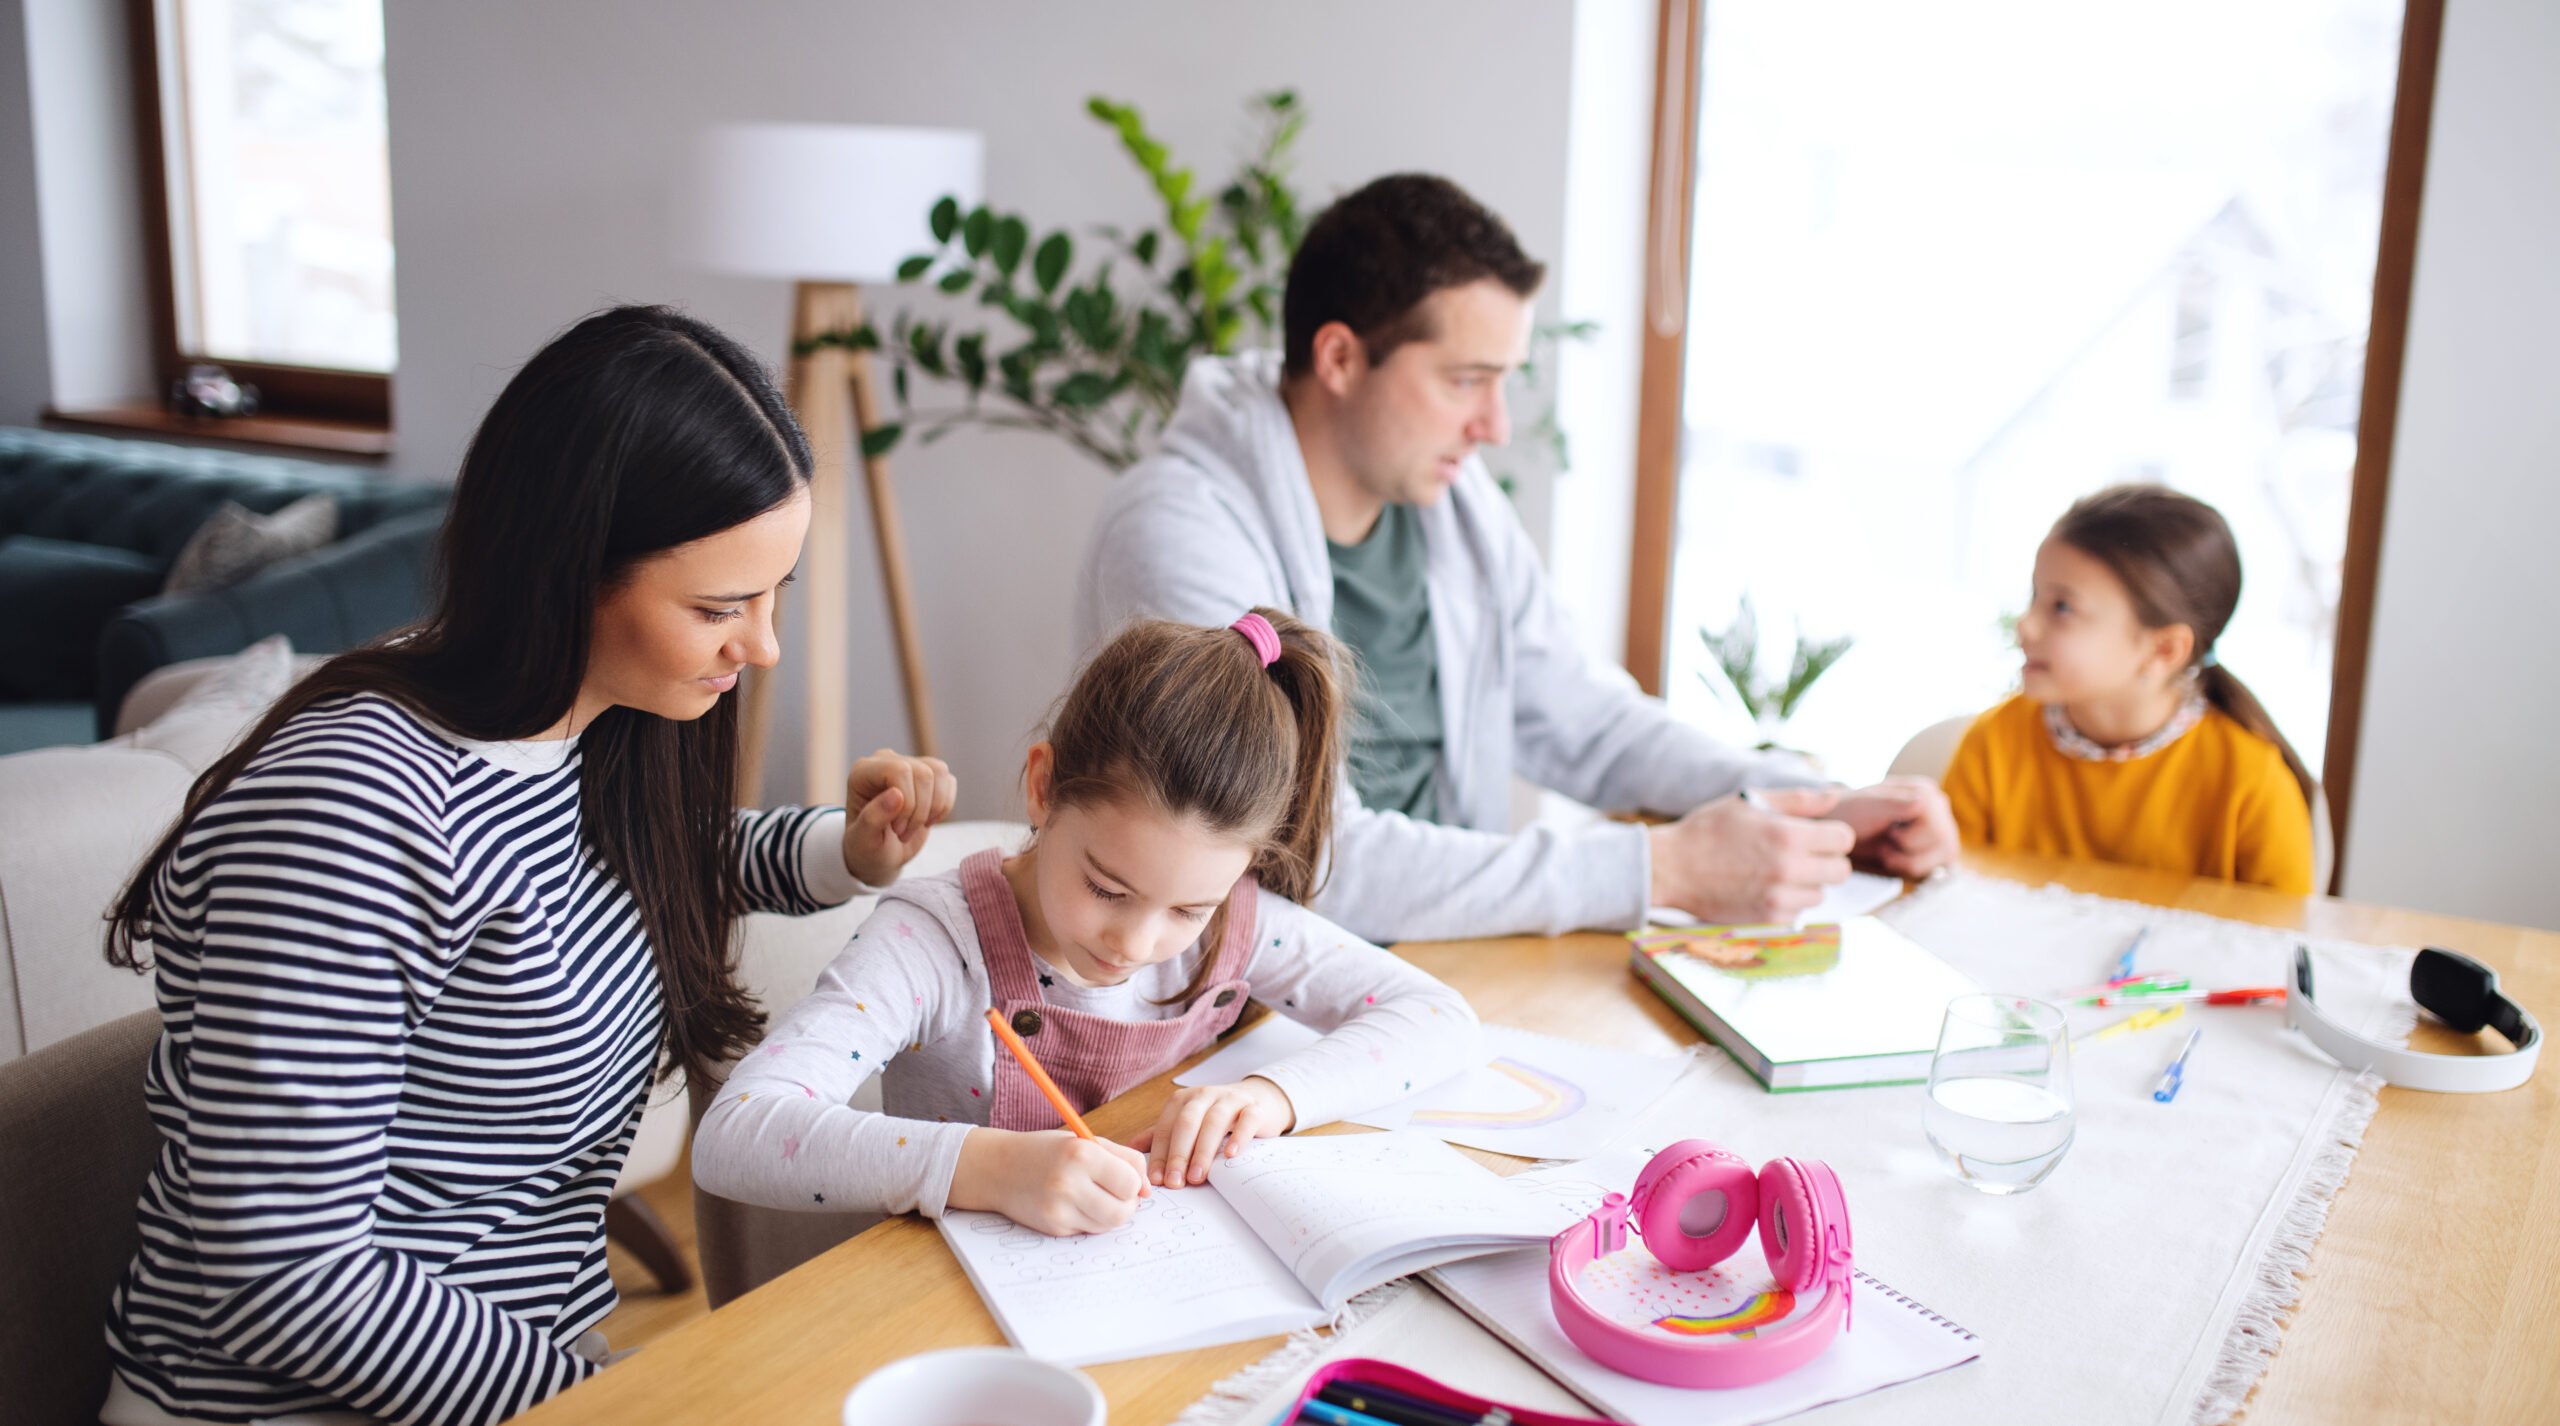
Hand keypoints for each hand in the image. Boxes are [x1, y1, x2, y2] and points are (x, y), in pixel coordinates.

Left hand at [841, 749, 955, 887]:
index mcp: (863, 772)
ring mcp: (908, 766)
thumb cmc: (866, 848)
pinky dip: (944, 806)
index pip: (899, 770)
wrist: (879, 854)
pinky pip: (948, 780)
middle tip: (904, 833)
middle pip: (923, 773)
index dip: (907, 802)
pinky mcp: (927, 775)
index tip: (896, 829)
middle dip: (920, 811)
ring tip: (915, 827)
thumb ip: (873, 818)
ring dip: (934, 808)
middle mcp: (886, 761)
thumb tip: (896, 794)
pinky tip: (927, 821)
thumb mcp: (863, 841)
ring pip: (939, 772)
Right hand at [950, 1127, 1148, 1235]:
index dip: (1133, 1183)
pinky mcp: (1053, 1227)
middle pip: (1123, 1211)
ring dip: (1109, 1214)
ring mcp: (1059, 1209)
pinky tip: (1073, 1204)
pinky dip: (1089, 1220)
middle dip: (1127, 1204)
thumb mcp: (1085, 1141)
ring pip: (1108, 1225)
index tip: (1124, 1178)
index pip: (1130, 1183)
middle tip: (1115, 1193)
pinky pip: (1087, 1230)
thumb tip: (1148, 1190)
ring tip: (1095, 1197)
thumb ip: (1124, 1159)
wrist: (998, 1168)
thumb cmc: (1047, 1151)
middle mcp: (1069, 1183)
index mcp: (1081, 1155)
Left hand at [1130, 1077, 1295, 1186]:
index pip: (1166, 1128)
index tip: (1158, 1180)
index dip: (1160, 1154)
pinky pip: (1247, 1119)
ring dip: (1204, 1150)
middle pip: (1187, 1123)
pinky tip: (1230, 1155)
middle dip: (1179, 1154)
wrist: (1257, 1100)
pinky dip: (1239, 1136)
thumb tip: (1130, 1150)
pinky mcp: (1254, 1107)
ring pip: (1214, 1121)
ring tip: (1198, 1176)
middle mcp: (1204, 1095)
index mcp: (1182, 1100)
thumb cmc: (1215, 1118)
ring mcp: (1230, 1099)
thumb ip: (1161, 1136)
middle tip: (1175, 1182)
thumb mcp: (1187, 1124)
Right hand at [1647, 787, 1853, 923]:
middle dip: (1826, 860)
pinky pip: (1798, 911)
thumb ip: (1798, 799)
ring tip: (1779, 871)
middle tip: (1803, 854)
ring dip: (1808, 883)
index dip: (1833, 834)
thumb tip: (1835, 795)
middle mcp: (1789, 868)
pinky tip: (1765, 887)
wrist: (1670, 867)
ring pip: (1820, 893)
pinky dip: (1788, 900)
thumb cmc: (1709, 830)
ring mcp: (1779, 896)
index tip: (1817, 834)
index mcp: (1788, 835)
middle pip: (1840, 870)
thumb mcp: (1750, 802)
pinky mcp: (1767, 917)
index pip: (1843, 839)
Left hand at [1826, 776, 1958, 877]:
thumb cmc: (1851, 813)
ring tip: (1887, 850)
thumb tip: (1924, 803)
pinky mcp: (1935, 852)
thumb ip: (1895, 803)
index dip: (1908, 833)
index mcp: (1924, 790)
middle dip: (1909, 847)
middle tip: (1886, 840)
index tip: (1888, 828)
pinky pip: (1938, 866)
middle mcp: (1938, 809)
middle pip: (1943, 838)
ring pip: (1945, 854)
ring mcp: (1940, 831)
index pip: (1933, 816)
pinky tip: (1894, 860)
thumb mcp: (1868, 805)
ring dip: (1909, 860)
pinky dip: (1912, 868)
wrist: (1839, 834)